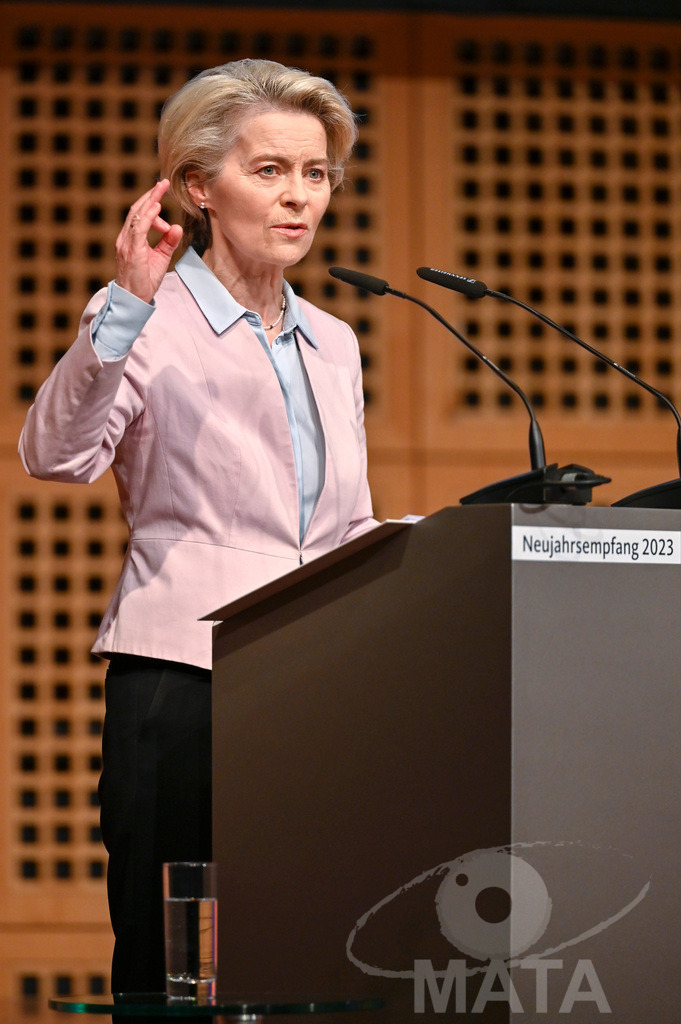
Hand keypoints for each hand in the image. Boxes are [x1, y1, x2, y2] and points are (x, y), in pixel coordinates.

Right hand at [114, 180, 182, 303]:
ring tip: (160, 189)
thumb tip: (177, 227)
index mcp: (131, 239)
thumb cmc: (144, 280)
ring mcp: (126, 244)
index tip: (163, 194)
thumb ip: (168, 242)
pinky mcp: (131, 251)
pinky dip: (147, 217)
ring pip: (136, 216)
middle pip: (137, 210)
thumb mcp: (161, 258)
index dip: (151, 203)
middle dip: (151, 195)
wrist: (133, 299)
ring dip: (149, 201)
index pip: (139, 214)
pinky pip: (138, 229)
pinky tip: (156, 208)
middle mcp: (125, 238)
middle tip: (164, 183)